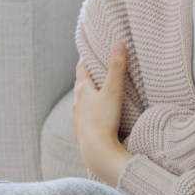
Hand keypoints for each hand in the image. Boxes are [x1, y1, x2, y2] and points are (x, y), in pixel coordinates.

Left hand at [73, 42, 132, 184]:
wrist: (96, 151)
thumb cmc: (103, 119)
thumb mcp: (113, 91)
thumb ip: (117, 68)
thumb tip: (118, 43)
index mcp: (82, 90)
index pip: (82, 68)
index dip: (86, 59)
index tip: (92, 51)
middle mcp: (76, 102)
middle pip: (81, 85)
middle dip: (89, 77)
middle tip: (98, 69)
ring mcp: (78, 118)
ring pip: (82, 102)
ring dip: (90, 96)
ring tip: (100, 93)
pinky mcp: (82, 132)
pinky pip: (86, 118)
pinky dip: (91, 113)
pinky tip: (98, 116)